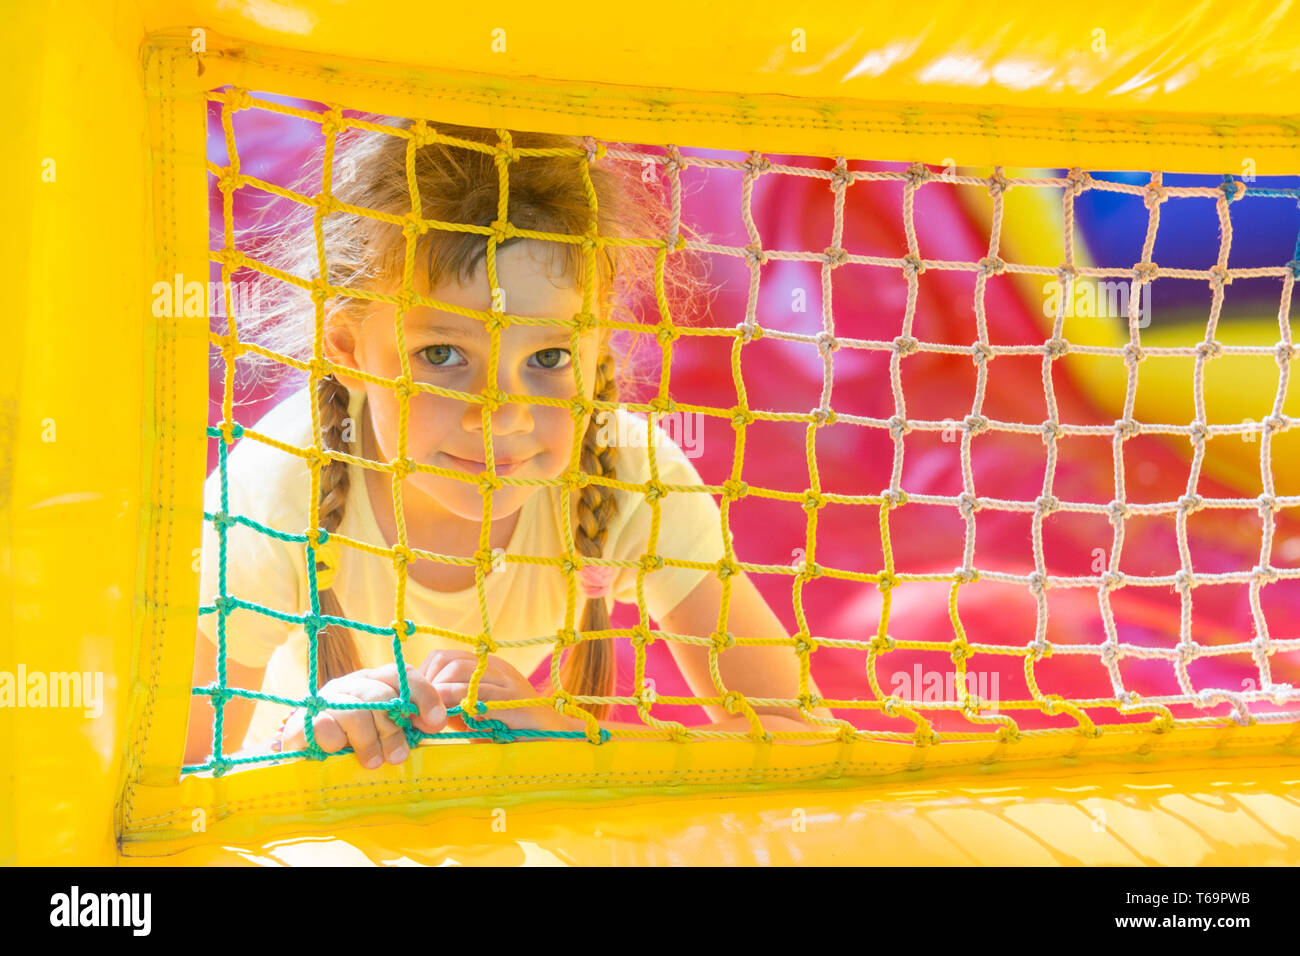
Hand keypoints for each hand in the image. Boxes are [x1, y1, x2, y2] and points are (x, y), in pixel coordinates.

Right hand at [274, 662, 447, 767]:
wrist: (310, 757)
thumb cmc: (357, 746)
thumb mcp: (388, 733)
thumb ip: (410, 726)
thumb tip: (438, 722)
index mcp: (377, 682)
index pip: (404, 675)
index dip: (424, 696)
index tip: (437, 723)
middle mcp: (354, 684)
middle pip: (382, 694)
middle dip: (394, 729)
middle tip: (399, 756)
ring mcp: (328, 699)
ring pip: (356, 711)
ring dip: (369, 741)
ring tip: (373, 763)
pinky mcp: (304, 719)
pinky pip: (325, 725)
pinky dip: (337, 742)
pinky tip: (339, 753)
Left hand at [419, 649, 578, 733]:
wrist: (554, 740)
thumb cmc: (511, 730)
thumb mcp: (474, 716)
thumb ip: (452, 707)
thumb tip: (418, 708)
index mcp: (486, 667)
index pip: (444, 657)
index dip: (426, 677)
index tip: (417, 702)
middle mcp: (496, 668)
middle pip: (450, 661)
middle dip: (430, 686)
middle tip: (421, 713)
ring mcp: (508, 681)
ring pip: (462, 672)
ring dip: (441, 695)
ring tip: (435, 718)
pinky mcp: (517, 700)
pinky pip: (481, 695)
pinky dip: (461, 705)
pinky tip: (454, 722)